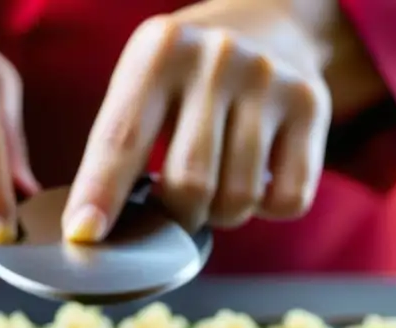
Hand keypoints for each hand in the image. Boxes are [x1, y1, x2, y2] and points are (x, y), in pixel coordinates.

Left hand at [63, 0, 333, 240]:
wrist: (270, 24)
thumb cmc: (187, 77)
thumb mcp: (143, 85)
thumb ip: (117, 146)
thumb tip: (89, 228)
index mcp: (159, 51)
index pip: (122, 138)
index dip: (101, 193)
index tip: (83, 233)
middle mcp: (216, 58)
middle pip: (189, 184)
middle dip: (177, 216)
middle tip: (176, 204)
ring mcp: (268, 80)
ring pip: (238, 200)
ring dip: (222, 214)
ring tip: (218, 183)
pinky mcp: (312, 105)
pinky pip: (287, 200)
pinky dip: (268, 208)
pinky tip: (258, 175)